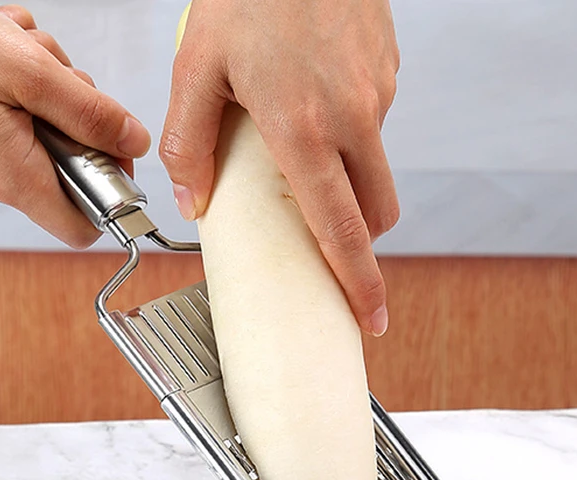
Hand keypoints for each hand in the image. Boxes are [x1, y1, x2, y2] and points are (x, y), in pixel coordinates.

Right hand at [0, 0, 150, 247]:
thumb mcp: (30, 71)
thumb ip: (90, 114)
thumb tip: (133, 142)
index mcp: (14, 179)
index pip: (84, 228)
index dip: (112, 196)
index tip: (116, 153)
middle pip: (73, 174)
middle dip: (78, 122)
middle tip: (55, 80)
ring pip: (50, 141)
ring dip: (50, 96)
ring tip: (19, 61)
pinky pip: (23, 126)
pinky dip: (25, 93)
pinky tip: (2, 65)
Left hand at [161, 0, 399, 334]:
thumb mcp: (198, 67)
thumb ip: (188, 144)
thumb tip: (194, 204)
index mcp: (303, 129)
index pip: (340, 228)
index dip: (357, 282)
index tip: (370, 317)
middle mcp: (352, 118)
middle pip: (375, 213)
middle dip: (360, 244)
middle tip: (332, 251)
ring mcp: (377, 93)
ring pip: (377, 171)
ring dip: (352, 188)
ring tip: (307, 163)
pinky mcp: (388, 71)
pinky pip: (374, 125)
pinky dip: (350, 138)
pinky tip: (315, 108)